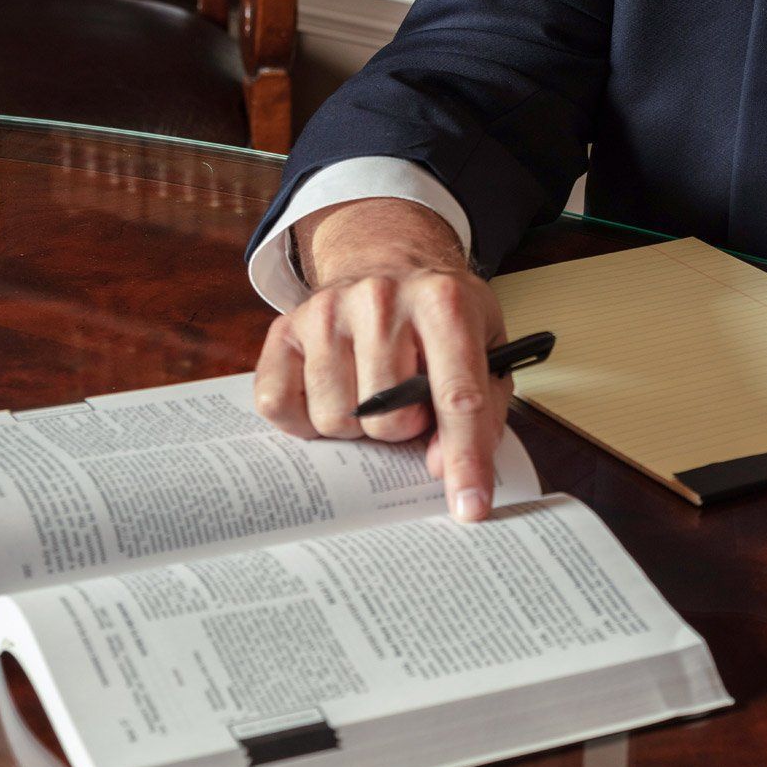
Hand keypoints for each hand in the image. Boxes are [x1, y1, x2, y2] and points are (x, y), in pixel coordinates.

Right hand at [253, 198, 510, 521]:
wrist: (388, 257)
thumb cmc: (442, 315)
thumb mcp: (486, 347)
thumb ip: (481, 410)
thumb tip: (439, 466)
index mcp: (444, 302)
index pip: (459, 397)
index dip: (466, 459)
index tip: (471, 508)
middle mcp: (381, 300)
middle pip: (388, 419)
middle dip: (403, 428)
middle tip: (409, 399)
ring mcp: (327, 311)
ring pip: (336, 420)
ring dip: (358, 423)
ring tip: (372, 388)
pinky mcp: (284, 327)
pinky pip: (280, 408)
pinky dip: (306, 419)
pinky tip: (332, 391)